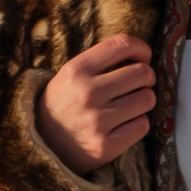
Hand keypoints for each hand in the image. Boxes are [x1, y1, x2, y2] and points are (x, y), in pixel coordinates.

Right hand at [38, 33, 155, 171]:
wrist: (43, 146)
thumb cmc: (64, 104)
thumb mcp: (71, 75)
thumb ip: (100, 61)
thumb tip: (141, 55)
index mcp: (77, 69)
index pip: (123, 45)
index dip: (142, 48)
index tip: (145, 57)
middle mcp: (87, 93)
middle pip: (142, 73)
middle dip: (147, 78)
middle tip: (140, 85)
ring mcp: (97, 120)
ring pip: (147, 99)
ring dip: (144, 101)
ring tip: (130, 105)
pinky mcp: (106, 145)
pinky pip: (142, 125)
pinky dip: (138, 124)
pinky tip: (124, 124)